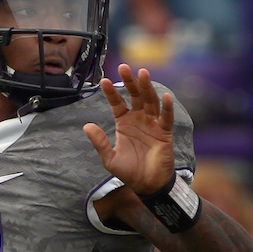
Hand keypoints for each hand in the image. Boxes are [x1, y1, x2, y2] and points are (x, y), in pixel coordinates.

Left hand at [83, 64, 174, 195]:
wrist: (147, 184)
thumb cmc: (128, 171)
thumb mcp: (109, 158)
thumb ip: (99, 142)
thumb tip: (86, 126)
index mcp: (124, 122)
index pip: (117, 103)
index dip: (112, 92)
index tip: (104, 81)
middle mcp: (138, 119)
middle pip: (134, 96)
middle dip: (130, 82)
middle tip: (124, 67)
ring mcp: (152, 124)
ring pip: (150, 101)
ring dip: (147, 87)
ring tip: (142, 73)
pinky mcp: (164, 132)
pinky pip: (166, 117)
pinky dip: (166, 107)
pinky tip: (164, 96)